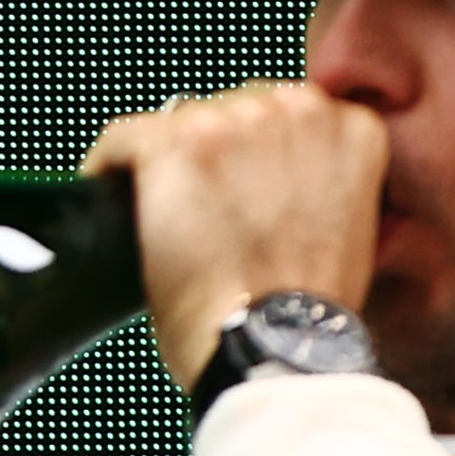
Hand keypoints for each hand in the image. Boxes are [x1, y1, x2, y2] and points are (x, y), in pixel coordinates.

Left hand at [83, 81, 388, 394]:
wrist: (271, 347)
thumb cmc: (301, 312)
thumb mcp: (343, 229)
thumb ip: (314, 182)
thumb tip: (267, 178)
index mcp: (350, 127)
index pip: (281, 115)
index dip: (250, 156)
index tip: (231, 188)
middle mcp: (298, 109)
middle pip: (229, 112)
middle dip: (211, 158)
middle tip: (194, 214)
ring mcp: (235, 122)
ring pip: (178, 124)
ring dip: (165, 166)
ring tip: (160, 217)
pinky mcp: (175, 144)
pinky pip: (122, 139)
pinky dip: (107, 168)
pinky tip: (104, 195)